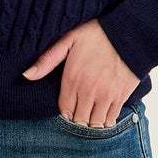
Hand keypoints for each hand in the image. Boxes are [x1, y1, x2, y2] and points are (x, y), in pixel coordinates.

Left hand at [22, 18, 139, 125]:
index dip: (65, 111)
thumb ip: (47, 60)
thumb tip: (27, 75)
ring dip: (92, 122)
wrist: (130, 33)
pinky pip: (111, 119)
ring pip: (95, 123)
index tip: (69, 107)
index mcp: (73, 79)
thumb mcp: (68, 40)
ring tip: (91, 115)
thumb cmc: (98, 35)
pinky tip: (104, 114)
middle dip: (78, 119)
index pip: (64, 110)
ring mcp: (106, 96)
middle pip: (79, 120)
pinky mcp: (121, 96)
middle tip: (80, 112)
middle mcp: (88, 91)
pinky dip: (106, 120)